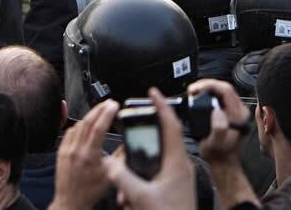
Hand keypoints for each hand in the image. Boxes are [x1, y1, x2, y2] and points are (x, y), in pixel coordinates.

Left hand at [50, 99, 118, 209]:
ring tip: (100, 111)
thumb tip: (127, 143)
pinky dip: (79, 125)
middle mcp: (77, 150)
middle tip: (109, 103)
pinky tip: (86, 124)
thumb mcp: (109, 176)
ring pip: (79, 125)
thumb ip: (119, 158)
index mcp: (90, 156)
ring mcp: (67, 149)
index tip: (114, 105)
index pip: (99, 128)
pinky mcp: (61, 150)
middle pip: (88, 121)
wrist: (70, 201)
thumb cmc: (90, 191)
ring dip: (90, 116)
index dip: (107, 114)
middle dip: (100, 109)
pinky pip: (70, 132)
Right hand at [103, 88, 195, 209]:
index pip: (170, 124)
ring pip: (160, 154)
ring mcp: (179, 176)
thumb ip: (124, 178)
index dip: (161, 106)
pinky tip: (132, 190)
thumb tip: (110, 165)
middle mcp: (180, 165)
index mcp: (176, 161)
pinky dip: (145, 172)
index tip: (153, 92)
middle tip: (140, 116)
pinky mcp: (175, 187)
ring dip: (144, 155)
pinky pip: (158, 170)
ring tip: (132, 157)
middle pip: (166, 135)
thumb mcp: (143, 198)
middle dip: (150, 127)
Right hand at [188, 79, 249, 163]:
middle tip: (192, 90)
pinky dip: (208, 92)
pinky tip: (199, 95)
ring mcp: (235, 109)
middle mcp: (239, 110)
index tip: (196, 89)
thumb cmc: (218, 153)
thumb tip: (217, 111)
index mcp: (238, 115)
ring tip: (194, 91)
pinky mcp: (230, 110)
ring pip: (221, 89)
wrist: (222, 161)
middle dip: (206, 84)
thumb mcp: (215, 143)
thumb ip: (219, 129)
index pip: (226, 90)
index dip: (209, 85)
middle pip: (224, 86)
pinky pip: (219, 94)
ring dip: (206, 87)